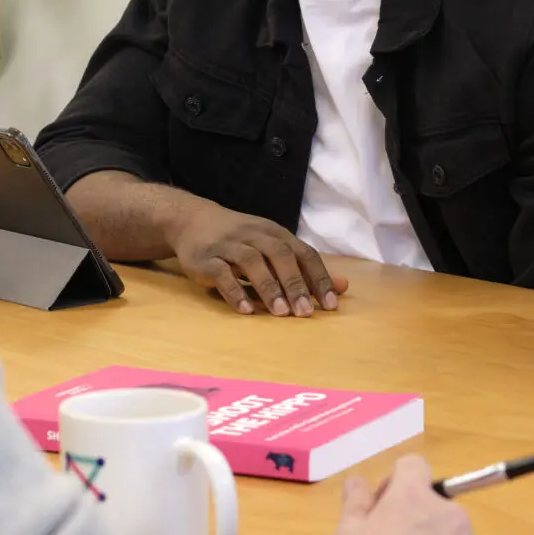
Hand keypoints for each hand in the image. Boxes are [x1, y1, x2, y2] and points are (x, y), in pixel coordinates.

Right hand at [165, 196, 346, 316]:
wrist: (192, 220)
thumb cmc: (240, 239)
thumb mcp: (273, 246)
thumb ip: (305, 268)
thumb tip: (342, 287)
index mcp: (275, 233)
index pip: (303, 253)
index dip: (318, 277)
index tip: (330, 304)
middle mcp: (254, 235)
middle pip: (279, 255)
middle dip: (295, 284)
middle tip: (306, 313)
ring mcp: (228, 245)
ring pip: (251, 262)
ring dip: (268, 288)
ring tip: (281, 314)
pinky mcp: (205, 258)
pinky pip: (221, 274)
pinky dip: (234, 292)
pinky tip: (246, 310)